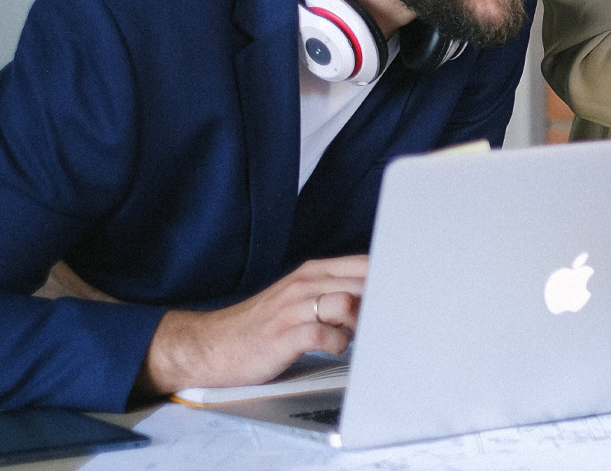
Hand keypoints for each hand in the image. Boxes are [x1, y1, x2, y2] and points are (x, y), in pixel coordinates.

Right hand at [139, 256, 367, 393]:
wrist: (209, 345)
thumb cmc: (260, 326)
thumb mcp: (298, 297)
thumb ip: (335, 292)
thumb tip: (378, 298)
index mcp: (312, 273)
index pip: (365, 263)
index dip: (389, 278)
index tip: (400, 295)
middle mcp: (303, 285)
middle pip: (362, 282)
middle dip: (378, 304)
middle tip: (378, 322)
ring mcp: (292, 310)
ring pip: (346, 302)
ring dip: (359, 323)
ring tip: (351, 335)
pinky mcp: (283, 336)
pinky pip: (324, 334)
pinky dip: (336, 344)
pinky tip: (331, 348)